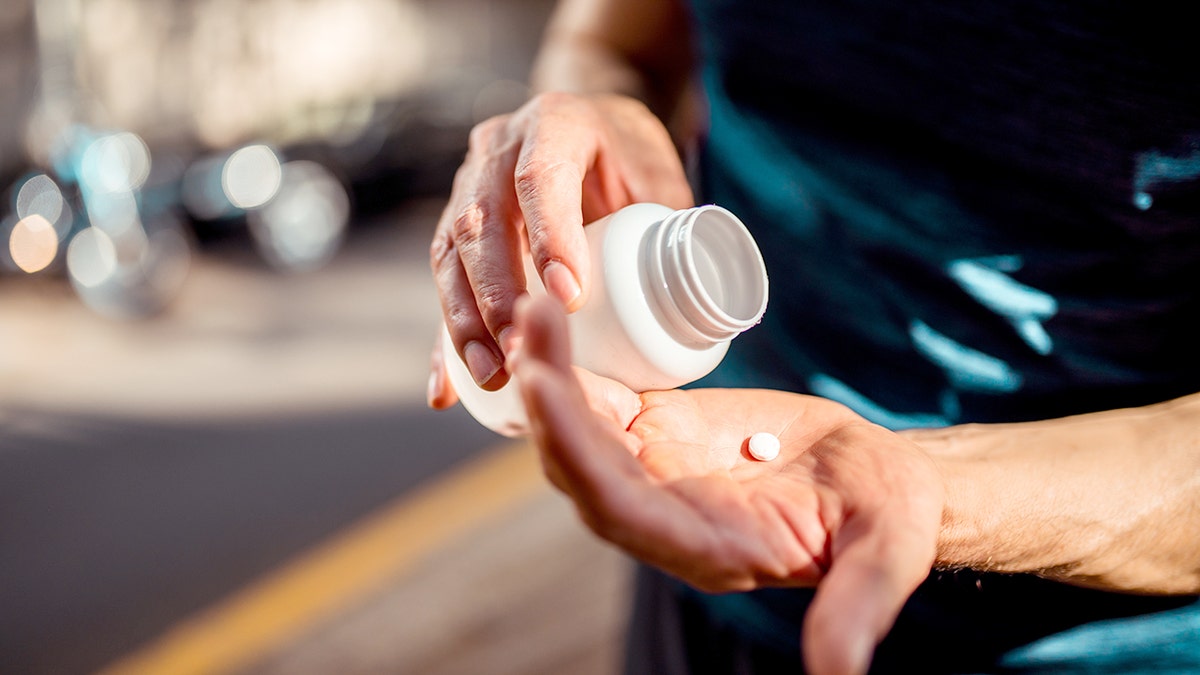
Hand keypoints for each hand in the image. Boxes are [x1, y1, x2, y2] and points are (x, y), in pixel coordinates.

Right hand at [428, 92, 692, 406]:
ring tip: (493, 374)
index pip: (540, 177)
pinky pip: (444, 285)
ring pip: (449, 254)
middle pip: (480, 222)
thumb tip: (694, 302)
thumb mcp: (659, 177)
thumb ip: (671, 228)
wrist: (592, 130)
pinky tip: (447, 389)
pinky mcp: (454, 228)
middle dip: (495, 294)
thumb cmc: (630, 160)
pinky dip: (445, 340)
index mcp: (555, 124)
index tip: (569, 300)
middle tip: (521, 350)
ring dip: (465, 321)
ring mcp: (467, 186)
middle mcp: (497, 150)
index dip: (549, 237)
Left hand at [511, 296, 944, 674]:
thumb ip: (856, 606)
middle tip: (531, 326)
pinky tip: (552, 318)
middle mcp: (662, 516)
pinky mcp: (656, 433)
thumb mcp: (884, 554)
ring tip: (535, 308)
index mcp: (704, 550)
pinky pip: (600, 402)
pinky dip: (574, 365)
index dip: (580, 456)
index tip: (548, 392)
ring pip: (579, 431)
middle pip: (581, 467)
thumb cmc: (885, 517)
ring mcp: (653, 472)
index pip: (621, 511)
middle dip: (549, 404)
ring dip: (550, 375)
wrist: (873, 477)